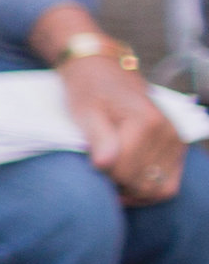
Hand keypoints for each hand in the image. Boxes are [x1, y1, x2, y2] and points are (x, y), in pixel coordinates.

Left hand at [61, 51, 185, 203]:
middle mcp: (167, 132)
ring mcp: (176, 141)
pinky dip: (148, 189)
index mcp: (146, 122)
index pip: (123, 171)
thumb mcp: (85, 112)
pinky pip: (168, 184)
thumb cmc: (89, 92)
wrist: (104, 72)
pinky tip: (128, 182)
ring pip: (159, 189)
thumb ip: (97, 138)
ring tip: (113, 177)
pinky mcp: (177, 148)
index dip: (102, 175)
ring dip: (134, 191)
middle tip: (100, 172)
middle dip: (118, 185)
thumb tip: (105, 164)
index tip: (90, 164)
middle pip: (143, 184)